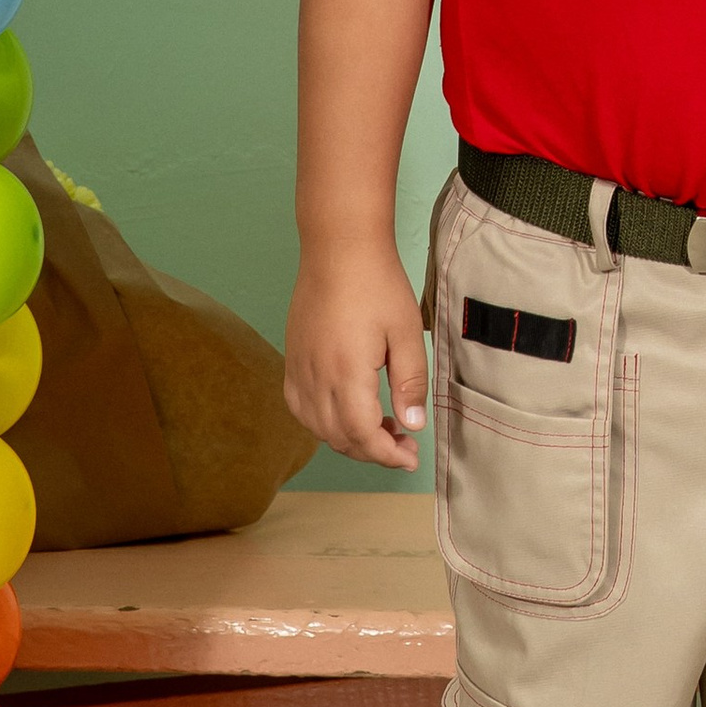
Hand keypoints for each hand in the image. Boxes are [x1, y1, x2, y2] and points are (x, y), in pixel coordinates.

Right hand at [284, 244, 428, 469]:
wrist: (338, 249)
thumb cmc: (377, 284)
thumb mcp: (407, 332)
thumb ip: (410, 383)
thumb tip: (413, 425)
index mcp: (346, 373)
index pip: (363, 435)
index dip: (387, 454)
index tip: (410, 457)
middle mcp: (315, 377)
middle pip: (339, 437)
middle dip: (373, 451)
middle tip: (404, 446)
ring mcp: (298, 369)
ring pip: (317, 427)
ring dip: (349, 439)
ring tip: (382, 429)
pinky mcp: (292, 359)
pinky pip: (300, 407)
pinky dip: (323, 423)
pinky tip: (347, 413)